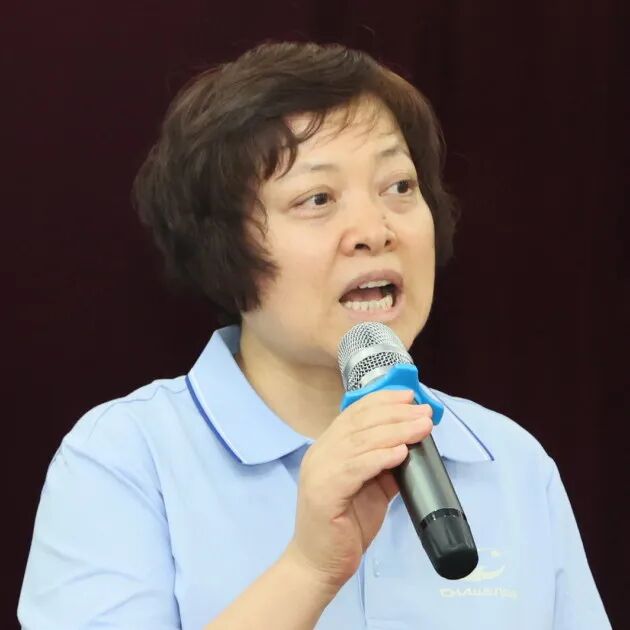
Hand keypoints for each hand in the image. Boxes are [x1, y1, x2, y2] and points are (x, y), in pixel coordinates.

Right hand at [284, 389, 432, 594]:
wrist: (319, 565)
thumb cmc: (346, 527)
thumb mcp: (371, 488)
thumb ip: (385, 465)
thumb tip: (412, 445)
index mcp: (328, 447)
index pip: (354, 413)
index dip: (382, 401)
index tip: (409, 396)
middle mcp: (320, 453)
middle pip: (360, 423)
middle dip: (396, 413)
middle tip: (424, 412)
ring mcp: (318, 471)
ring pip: (360, 441)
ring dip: (395, 431)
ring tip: (422, 427)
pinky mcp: (323, 493)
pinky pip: (354, 468)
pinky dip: (379, 457)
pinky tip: (400, 452)